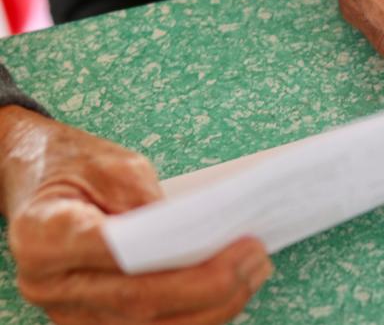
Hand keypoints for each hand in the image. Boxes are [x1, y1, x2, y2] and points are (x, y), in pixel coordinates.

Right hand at [0, 106, 271, 324]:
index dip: (178, 259)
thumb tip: (195, 231)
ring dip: (212, 308)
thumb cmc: (72, 169)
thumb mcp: (111, 162)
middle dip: (209, 286)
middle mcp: (51, 285)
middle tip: (255, 258)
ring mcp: (71, 311)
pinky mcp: (94, 321)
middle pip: (139, 303)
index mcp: (43, 235)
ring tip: (254, 272)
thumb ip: (147, 197)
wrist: (39, 184)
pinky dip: (197, 315)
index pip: (116, 255)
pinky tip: (231, 290)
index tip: (231, 245)